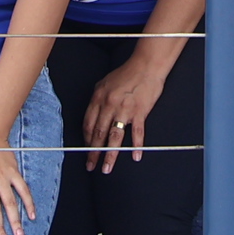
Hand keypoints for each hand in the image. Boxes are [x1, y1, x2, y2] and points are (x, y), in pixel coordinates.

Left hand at [83, 48, 180, 171]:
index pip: (88, 124)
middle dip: (93, 152)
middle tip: (91, 166)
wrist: (146, 66)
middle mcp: (109, 105)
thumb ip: (98, 99)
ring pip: (114, 137)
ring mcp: (124, 109)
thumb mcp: (105, 83)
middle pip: (98, 133)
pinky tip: (135, 156)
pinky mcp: (140, 112)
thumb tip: (94, 116)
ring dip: (109, 154)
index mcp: (99, 98)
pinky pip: (137, 133)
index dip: (87, 139)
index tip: (87, 150)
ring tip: (106, 168)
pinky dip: (136, 146)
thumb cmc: (127, 73)